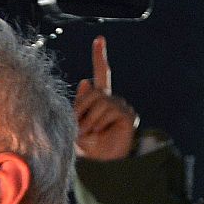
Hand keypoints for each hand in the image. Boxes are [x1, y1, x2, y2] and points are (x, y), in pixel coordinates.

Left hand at [74, 36, 139, 161]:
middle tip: (80, 128)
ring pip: (98, 101)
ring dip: (88, 120)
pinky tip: (102, 133)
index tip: (99, 39)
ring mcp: (122, 106)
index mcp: (99, 99)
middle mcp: (112, 99)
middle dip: (80, 110)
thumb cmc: (86, 146)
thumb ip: (79, 104)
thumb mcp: (75, 124)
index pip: (101, 74)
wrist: (100, 164)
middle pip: (92, 92)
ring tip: (91, 133)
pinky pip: (108, 111)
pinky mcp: (128, 115)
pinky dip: (99, 124)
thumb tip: (84, 81)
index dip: (100, 56)